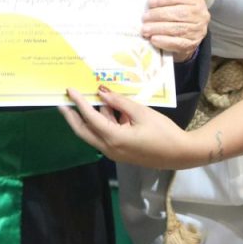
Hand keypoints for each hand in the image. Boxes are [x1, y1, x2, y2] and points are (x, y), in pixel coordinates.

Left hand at [59, 87, 200, 168]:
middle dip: (72, 116)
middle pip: (83, 131)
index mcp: (113, 138)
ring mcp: (114, 151)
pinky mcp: (121, 151)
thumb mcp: (142, 113)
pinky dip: (105, 122)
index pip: (90, 118)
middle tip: (62, 102)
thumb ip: (120, 102)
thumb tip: (102, 92)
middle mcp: (109, 148)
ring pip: (95, 132)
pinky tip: (111, 107)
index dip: (79, 103)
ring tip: (90, 98)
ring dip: (92, 117)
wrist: (179, 154)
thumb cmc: (163, 132)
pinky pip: (106, 135)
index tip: (70, 90)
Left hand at [141, 0, 209, 62]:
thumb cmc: (180, 15)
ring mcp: (198, 31)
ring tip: (145, 29)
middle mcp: (200, 15)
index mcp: (196, 1)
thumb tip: (150, 4)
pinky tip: (154, 39)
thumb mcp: (177, 3)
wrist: (189, 34)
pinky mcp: (192, 44)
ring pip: (177, 29)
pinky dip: (164, 41)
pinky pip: (178, 43)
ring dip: (158, 28)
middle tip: (145, 18)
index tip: (150, 2)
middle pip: (179, 13)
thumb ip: (167, 2)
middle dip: (159, 15)